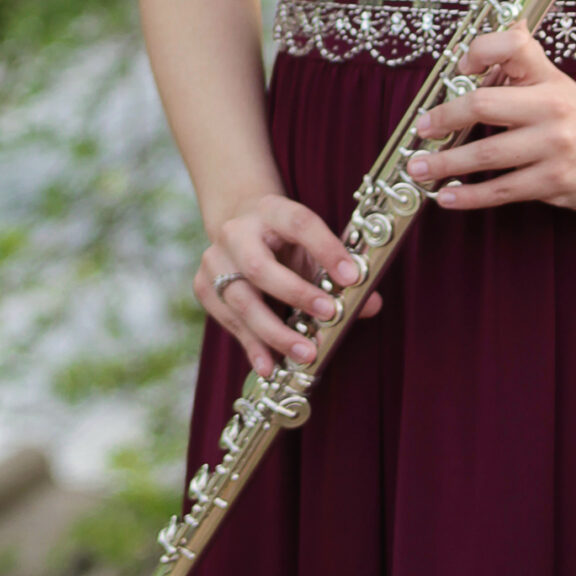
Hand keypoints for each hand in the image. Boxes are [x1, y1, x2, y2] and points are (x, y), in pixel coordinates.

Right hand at [196, 194, 383, 378]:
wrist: (240, 231)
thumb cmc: (285, 242)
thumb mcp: (312, 245)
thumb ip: (341, 271)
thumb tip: (371, 304)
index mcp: (271, 211)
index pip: (300, 223)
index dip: (326, 248)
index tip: (352, 276)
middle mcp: (236, 232)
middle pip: (259, 266)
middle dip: (296, 295)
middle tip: (328, 316)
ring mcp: (214, 260)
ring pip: (240, 299)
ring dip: (274, 331)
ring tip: (304, 353)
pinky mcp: (204, 286)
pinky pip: (228, 320)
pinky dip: (251, 344)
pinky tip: (270, 364)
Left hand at [403, 27, 575, 213]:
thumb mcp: (559, 82)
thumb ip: (527, 60)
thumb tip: (509, 19)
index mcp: (549, 77)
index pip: (511, 46)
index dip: (478, 51)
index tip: (457, 69)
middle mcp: (552, 107)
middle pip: (483, 105)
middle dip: (443, 119)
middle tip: (420, 130)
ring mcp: (554, 147)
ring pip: (485, 155)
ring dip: (445, 164)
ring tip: (418, 169)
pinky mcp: (555, 182)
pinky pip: (501, 190)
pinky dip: (469, 196)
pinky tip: (447, 197)